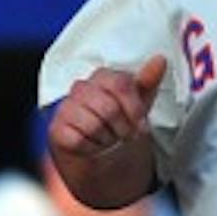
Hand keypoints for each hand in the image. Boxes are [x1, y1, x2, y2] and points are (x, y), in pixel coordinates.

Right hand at [49, 56, 166, 159]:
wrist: (100, 156)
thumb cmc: (118, 124)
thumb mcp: (138, 104)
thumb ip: (148, 82)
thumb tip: (160, 59)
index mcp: (102, 77)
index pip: (121, 84)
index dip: (134, 108)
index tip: (140, 125)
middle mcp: (81, 88)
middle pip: (109, 108)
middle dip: (122, 128)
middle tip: (122, 135)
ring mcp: (66, 108)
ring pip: (94, 125)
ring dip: (107, 139)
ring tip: (106, 139)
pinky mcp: (56, 129)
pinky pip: (78, 140)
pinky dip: (91, 149)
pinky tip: (91, 147)